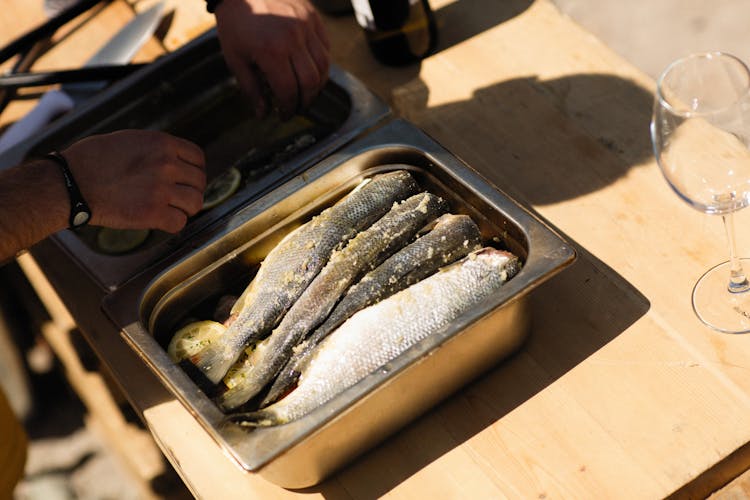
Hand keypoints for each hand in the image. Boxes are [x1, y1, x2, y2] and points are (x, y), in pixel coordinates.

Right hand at [62, 130, 205, 232]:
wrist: (71, 183)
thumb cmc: (93, 160)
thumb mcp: (130, 140)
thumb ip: (157, 149)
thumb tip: (176, 160)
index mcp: (162, 143)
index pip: (198, 157)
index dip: (194, 170)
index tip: (186, 178)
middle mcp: (166, 165)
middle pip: (199, 181)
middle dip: (190, 190)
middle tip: (177, 196)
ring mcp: (161, 190)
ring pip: (195, 203)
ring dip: (186, 208)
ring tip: (172, 209)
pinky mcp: (153, 213)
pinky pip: (180, 223)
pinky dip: (173, 224)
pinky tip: (161, 220)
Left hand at [214, 0, 329, 118]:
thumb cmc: (235, 22)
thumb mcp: (235, 58)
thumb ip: (250, 88)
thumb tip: (262, 114)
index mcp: (271, 50)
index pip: (289, 90)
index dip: (288, 108)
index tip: (284, 114)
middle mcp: (292, 38)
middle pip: (310, 82)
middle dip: (305, 101)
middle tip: (297, 108)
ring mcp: (305, 25)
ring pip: (323, 66)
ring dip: (317, 85)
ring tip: (306, 92)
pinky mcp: (312, 17)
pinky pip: (325, 47)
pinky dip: (321, 63)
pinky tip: (310, 70)